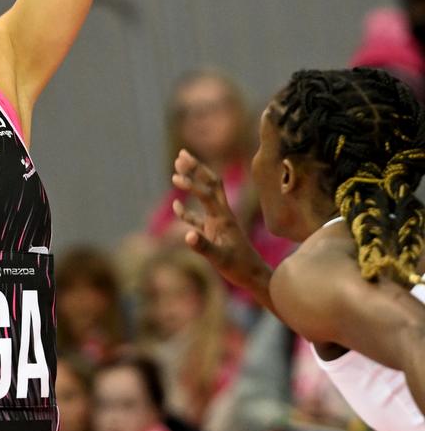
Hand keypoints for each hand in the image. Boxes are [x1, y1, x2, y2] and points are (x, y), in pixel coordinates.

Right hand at [172, 149, 270, 294]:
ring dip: (193, 181)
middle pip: (209, 184)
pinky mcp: (215, 232)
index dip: (192, 184)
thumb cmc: (240, 268)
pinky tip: (176, 206)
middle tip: (181, 154)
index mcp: (223, 218)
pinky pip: (198, 217)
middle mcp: (221, 214)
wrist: (255, 276)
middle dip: (196, 168)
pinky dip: (186, 210)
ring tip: (177, 168)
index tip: (175, 177)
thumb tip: (186, 235)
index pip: (206, 194)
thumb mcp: (220, 259)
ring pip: (204, 195)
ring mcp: (218, 222)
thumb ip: (203, 247)